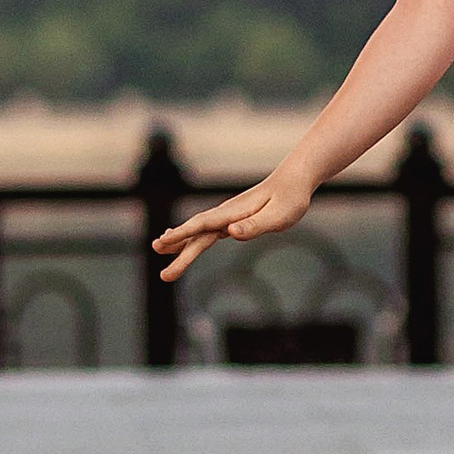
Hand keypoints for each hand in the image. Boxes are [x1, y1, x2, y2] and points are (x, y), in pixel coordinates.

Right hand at [152, 171, 314, 284]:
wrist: (295, 179)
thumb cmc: (291, 198)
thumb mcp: (278, 216)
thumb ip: (254, 225)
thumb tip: (230, 233)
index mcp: (233, 213)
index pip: (202, 225)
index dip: (181, 235)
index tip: (162, 244)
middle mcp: (226, 213)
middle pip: (197, 232)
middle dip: (177, 249)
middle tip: (163, 275)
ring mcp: (228, 216)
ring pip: (198, 230)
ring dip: (179, 240)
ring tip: (159, 248)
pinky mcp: (232, 219)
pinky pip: (206, 230)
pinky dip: (191, 235)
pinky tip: (183, 239)